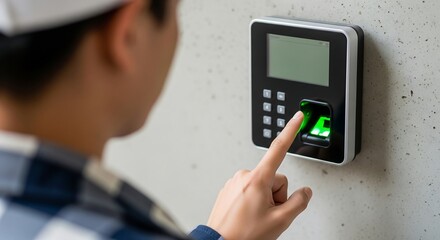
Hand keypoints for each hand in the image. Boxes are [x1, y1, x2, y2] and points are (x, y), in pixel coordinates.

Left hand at [207, 111, 311, 239]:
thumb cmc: (244, 235)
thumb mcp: (280, 221)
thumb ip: (298, 203)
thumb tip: (305, 192)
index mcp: (257, 179)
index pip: (278, 148)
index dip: (290, 131)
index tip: (297, 117)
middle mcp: (244, 176)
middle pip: (275, 178)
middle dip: (277, 195)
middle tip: (269, 214)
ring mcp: (234, 183)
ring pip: (262, 185)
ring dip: (265, 199)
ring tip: (257, 217)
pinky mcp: (228, 190)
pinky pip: (249, 190)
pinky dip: (253, 201)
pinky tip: (248, 216)